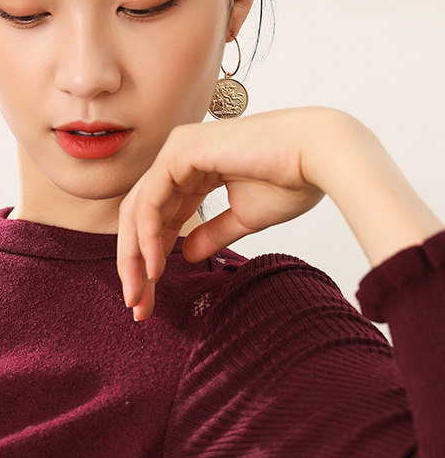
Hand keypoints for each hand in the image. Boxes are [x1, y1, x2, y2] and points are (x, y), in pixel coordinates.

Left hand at [115, 107, 441, 320]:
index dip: (150, 260)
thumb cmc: (293, 180)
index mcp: (194, 171)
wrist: (323, 156)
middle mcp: (179, 158)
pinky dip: (147, 238)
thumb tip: (188, 255)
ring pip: (137, 211)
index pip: (158, 220)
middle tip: (136, 306)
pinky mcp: (180, 152)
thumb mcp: (244, 217)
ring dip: (134, 257)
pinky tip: (153, 268)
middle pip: (140, 218)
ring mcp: (176, 151)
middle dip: (133, 264)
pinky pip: (150, 202)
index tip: (148, 300)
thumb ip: (212, 234)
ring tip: (140, 294)